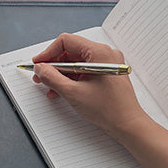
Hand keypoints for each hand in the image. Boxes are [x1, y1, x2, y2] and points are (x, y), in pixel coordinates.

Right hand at [31, 33, 149, 140]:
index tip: (38, 63)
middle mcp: (104, 54)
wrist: (128, 125)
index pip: (66, 41)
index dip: (48, 52)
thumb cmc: (108, 109)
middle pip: (71, 51)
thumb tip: (40, 68)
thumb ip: (51, 77)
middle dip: (53, 64)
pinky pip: (84, 70)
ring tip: (49, 86)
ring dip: (60, 73)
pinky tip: (61, 90)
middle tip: (41, 75)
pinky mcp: (106, 73)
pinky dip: (71, 78)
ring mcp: (107, 63)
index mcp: (99, 52)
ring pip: (76, 62)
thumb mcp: (73, 92)